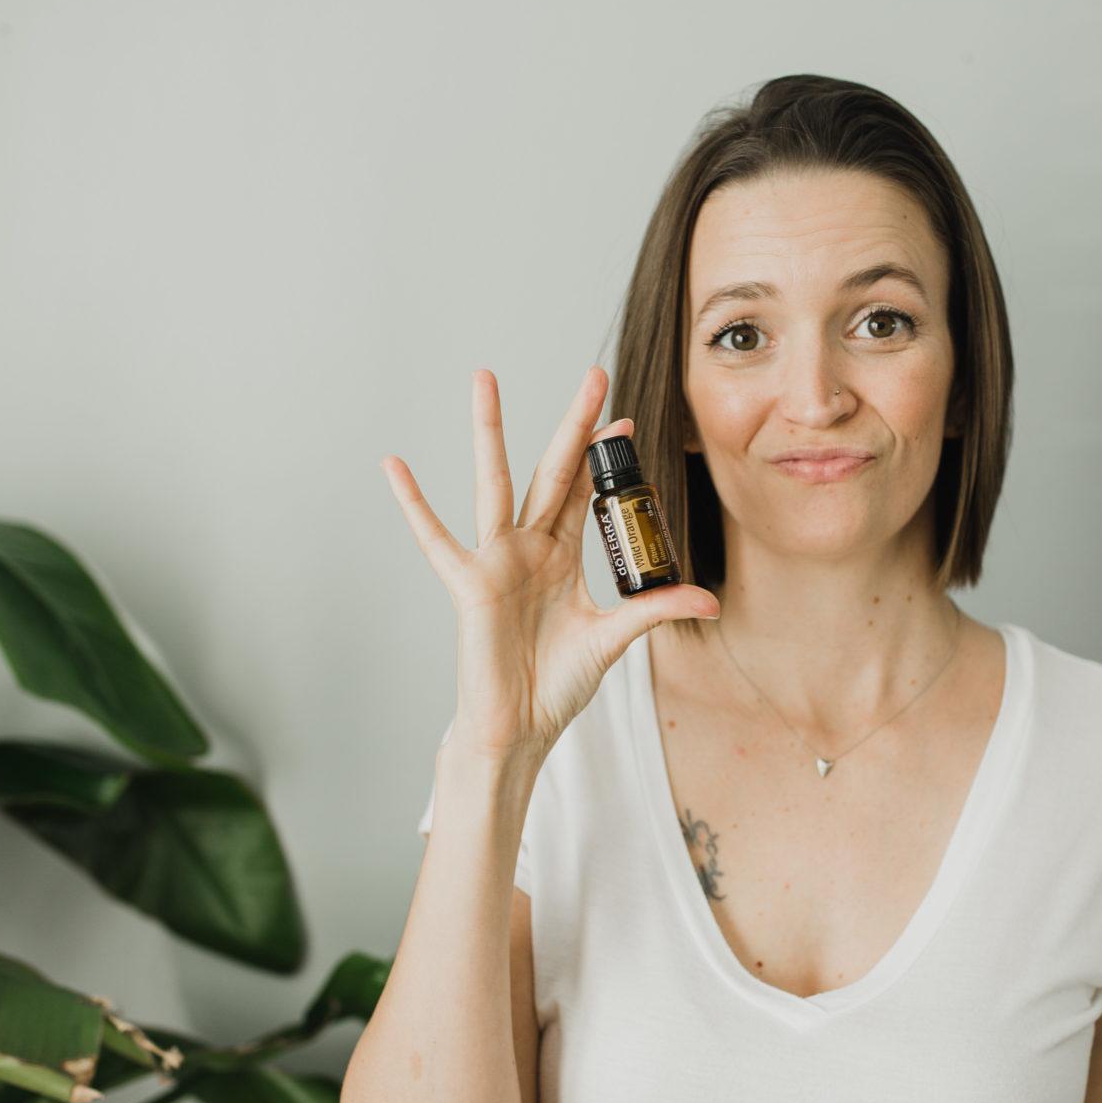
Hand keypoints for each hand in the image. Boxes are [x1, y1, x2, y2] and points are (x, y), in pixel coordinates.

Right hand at [383, 365, 719, 762]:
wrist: (518, 726)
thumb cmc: (555, 685)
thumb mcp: (614, 638)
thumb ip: (654, 610)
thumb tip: (707, 600)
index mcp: (561, 556)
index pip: (585, 492)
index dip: (603, 457)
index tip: (624, 418)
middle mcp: (529, 547)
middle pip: (551, 470)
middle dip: (572, 425)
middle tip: (593, 375)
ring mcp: (496, 559)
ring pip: (495, 481)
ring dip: (490, 430)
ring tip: (485, 380)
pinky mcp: (469, 583)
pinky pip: (436, 538)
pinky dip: (413, 503)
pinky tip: (394, 466)